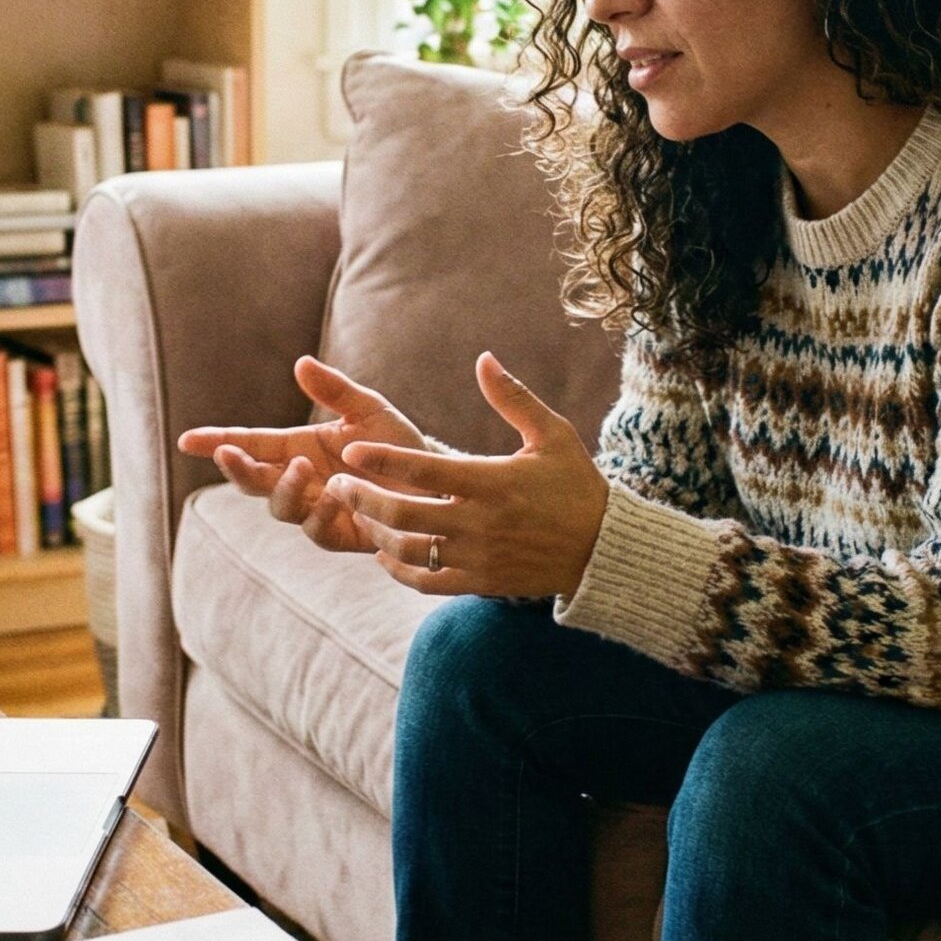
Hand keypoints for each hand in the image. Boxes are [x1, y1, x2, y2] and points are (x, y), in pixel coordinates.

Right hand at [178, 356, 430, 552]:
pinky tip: (333, 496)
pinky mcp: (340, 534)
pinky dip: (319, 513)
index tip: (189, 441)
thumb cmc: (398, 444)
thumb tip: (301, 363)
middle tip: (231, 454)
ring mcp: (317, 509)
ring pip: (281, 507)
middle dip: (238, 469)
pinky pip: (318, 530)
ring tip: (303, 469)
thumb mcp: (368, 409)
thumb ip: (335, 389)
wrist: (437, 482)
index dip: (218, 443)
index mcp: (298, 447)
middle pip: (255, 480)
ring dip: (285, 489)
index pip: (249, 444)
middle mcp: (301, 480)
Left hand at [326, 352, 610, 598]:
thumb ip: (513, 398)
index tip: (350, 451)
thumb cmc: (576, 485)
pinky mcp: (479, 582)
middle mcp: (478, 522)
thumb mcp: (552, 434)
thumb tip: (484, 358)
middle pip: (403, 514)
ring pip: (408, 550)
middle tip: (337, 484)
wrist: (603, 550)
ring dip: (376, 533)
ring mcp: (477, 557)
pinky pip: (426, 581)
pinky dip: (399, 569)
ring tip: (359, 515)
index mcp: (490, 481)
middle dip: (362, 499)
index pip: (424, 470)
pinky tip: (385, 552)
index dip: (382, 461)